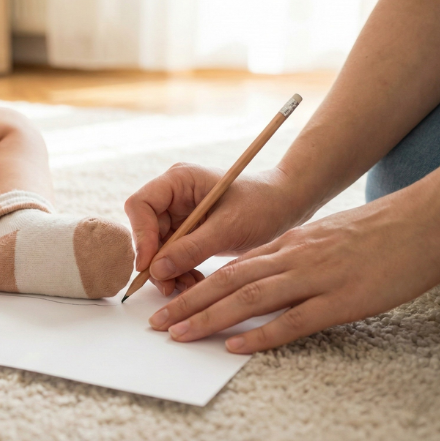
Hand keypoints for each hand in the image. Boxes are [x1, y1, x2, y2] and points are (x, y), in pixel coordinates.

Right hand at [125, 163, 306, 295]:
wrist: (286, 207)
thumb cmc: (263, 205)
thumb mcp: (229, 227)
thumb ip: (191, 248)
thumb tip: (156, 270)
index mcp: (179, 181)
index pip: (141, 205)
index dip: (140, 236)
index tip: (148, 265)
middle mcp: (173, 196)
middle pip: (146, 231)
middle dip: (156, 261)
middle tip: (169, 286)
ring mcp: (179, 215)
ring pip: (157, 248)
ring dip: (168, 271)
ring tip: (189, 286)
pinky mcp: (188, 232)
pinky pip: (172, 256)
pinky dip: (180, 272)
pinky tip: (195, 281)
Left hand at [146, 190, 439, 352]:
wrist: (421, 223)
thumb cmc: (373, 234)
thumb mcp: (320, 239)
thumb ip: (288, 257)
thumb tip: (260, 277)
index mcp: (287, 245)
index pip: (230, 265)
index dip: (195, 284)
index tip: (168, 299)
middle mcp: (292, 258)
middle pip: (228, 280)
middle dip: (187, 302)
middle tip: (156, 321)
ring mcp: (315, 278)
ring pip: (250, 298)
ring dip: (209, 317)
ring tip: (178, 334)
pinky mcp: (341, 300)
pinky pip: (294, 320)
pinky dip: (262, 333)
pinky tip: (235, 345)